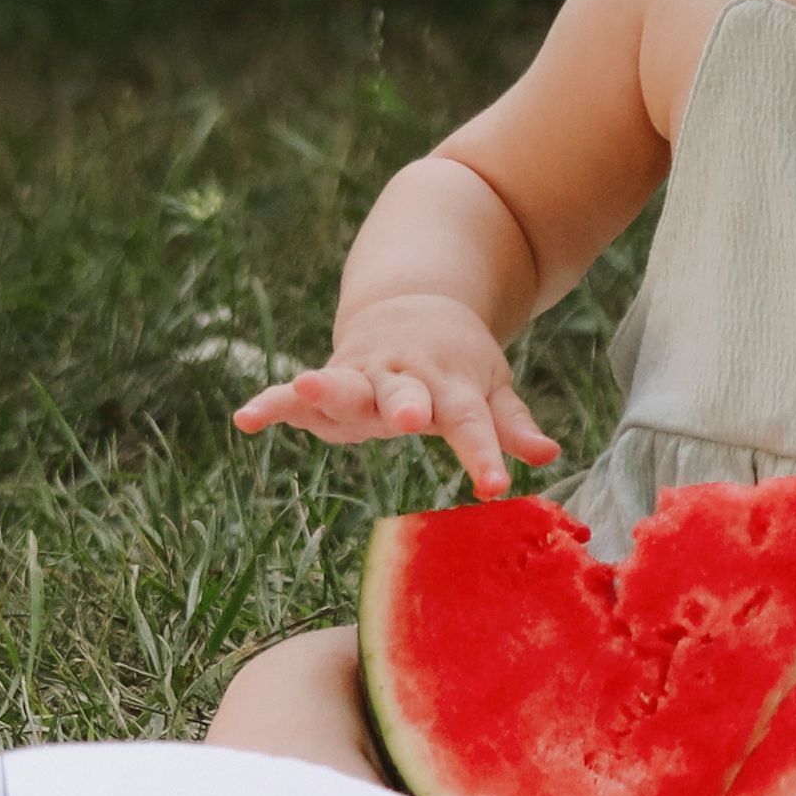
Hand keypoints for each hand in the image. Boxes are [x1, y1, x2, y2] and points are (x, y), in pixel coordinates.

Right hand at [232, 288, 560, 494]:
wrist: (412, 308)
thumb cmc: (458, 365)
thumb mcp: (492, 387)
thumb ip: (512, 424)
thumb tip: (550, 455)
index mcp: (451, 385)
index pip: (470, 422)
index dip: (482, 453)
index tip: (492, 486)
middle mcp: (403, 379)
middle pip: (403, 393)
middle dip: (404, 405)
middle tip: (409, 419)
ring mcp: (362, 376)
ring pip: (344, 384)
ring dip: (326, 389)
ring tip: (304, 389)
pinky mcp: (328, 379)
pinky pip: (294, 395)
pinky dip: (271, 404)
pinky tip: (245, 418)